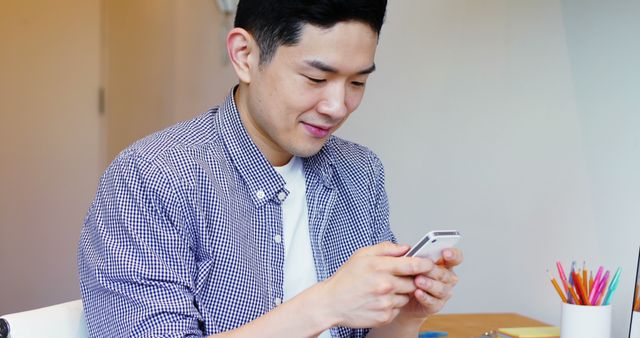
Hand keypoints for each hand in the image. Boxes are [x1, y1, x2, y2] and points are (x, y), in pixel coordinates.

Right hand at [316, 242, 434, 327]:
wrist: (332, 302)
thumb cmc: (346, 278)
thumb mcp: (362, 255)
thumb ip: (386, 249)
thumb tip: (406, 248)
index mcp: (380, 267)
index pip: (413, 265)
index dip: (425, 264)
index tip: (428, 264)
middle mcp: (385, 285)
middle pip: (413, 282)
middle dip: (409, 279)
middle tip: (396, 277)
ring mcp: (385, 303)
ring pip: (406, 296)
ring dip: (400, 293)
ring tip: (383, 290)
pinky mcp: (384, 317)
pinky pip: (398, 309)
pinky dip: (392, 305)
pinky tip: (378, 300)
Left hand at [397, 248, 462, 319]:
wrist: (400, 296)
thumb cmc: (407, 275)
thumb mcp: (408, 262)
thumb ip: (410, 254)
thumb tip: (407, 248)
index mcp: (444, 263)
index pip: (456, 257)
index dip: (453, 255)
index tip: (445, 252)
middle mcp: (447, 278)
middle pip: (445, 274)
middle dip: (434, 270)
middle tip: (423, 267)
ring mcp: (443, 292)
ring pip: (441, 289)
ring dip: (429, 284)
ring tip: (417, 281)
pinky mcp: (436, 305)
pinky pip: (433, 302)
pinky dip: (425, 297)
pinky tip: (417, 292)